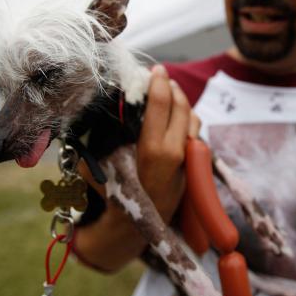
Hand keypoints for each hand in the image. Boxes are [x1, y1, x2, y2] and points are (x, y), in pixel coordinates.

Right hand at [73, 64, 199, 271]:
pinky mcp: (195, 165)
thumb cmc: (114, 193)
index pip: (161, 102)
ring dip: (182, 101)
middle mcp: (176, 152)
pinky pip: (195, 133)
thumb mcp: (101, 163)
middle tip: (161, 76)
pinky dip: (187, 119)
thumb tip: (109, 105)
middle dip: (172, 86)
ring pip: (193, 118)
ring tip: (170, 91)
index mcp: (153, 149)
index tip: (155, 69)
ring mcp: (188, 159)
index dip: (158, 80)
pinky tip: (176, 115)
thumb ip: (105, 135)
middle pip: (182, 105)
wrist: (136, 227)